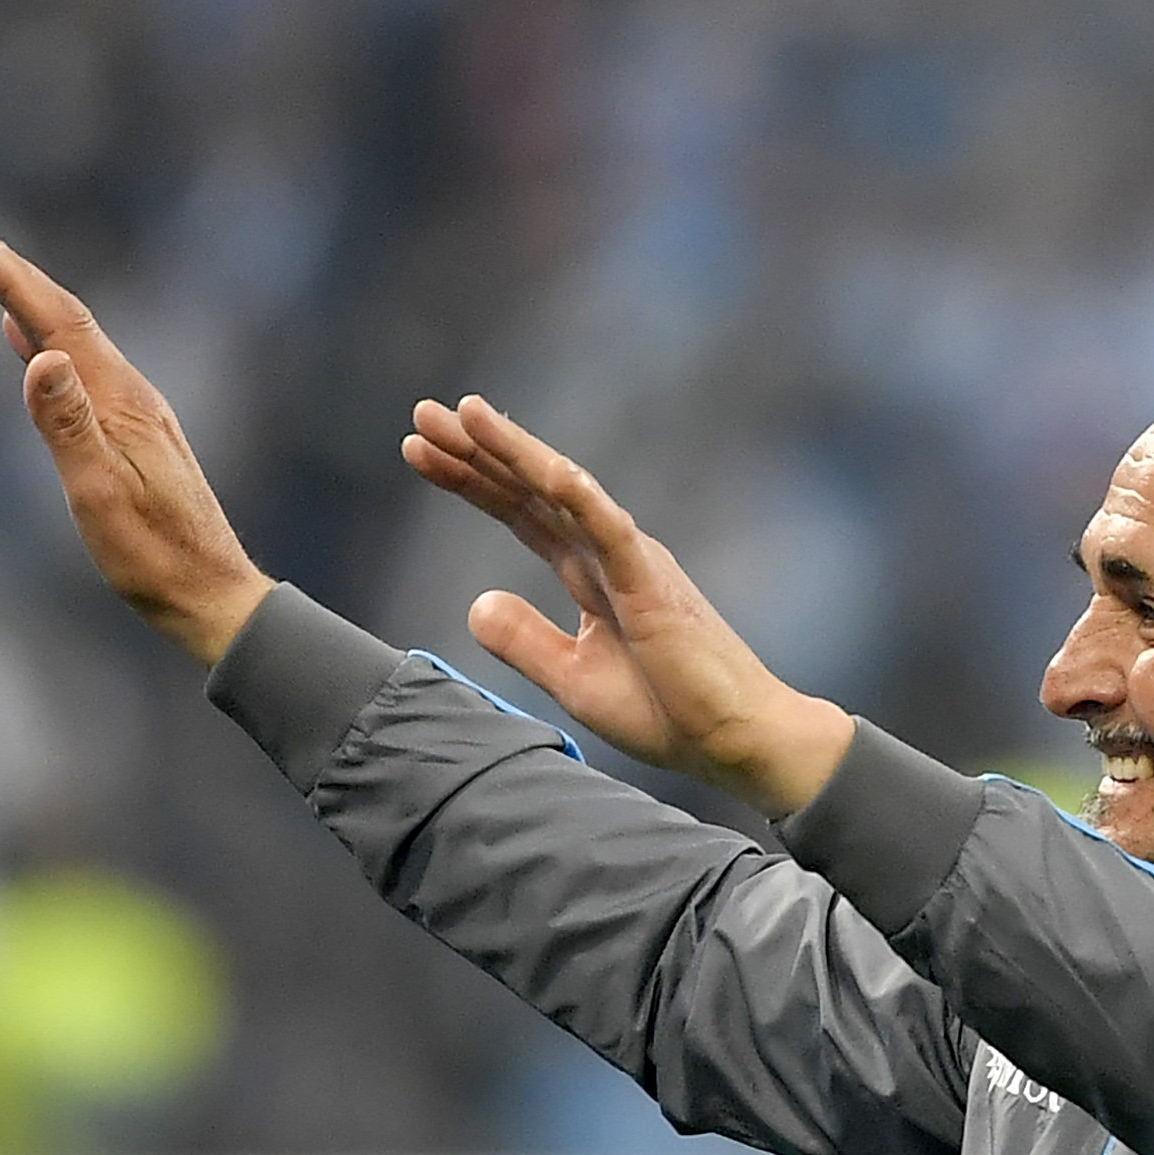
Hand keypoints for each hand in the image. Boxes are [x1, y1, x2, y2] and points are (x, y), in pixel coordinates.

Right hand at [0, 215, 274, 663]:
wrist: (213, 597)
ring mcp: (138, 416)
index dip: (10, 275)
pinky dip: (53, 349)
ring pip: (78, 345)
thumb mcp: (100, 495)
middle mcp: (135, 397)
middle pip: (69, 321)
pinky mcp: (138, 438)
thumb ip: (68, 426)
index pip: (59, 322)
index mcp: (123, 403)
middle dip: (16, 276)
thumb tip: (41, 355)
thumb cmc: (154, 557)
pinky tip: (36, 349)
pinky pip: (87, 375)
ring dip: (33, 306)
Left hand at [401, 396, 854, 816]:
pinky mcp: (656, 586)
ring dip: (515, 453)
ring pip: (565, 493)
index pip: (521, 513)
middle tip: (421, 414)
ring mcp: (633, 563)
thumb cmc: (669, 711)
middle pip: (531, 490)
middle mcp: (608, 552)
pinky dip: (583, 499)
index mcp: (590, 573)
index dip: (471, 480)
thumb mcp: (574, 678)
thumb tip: (474, 602)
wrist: (736, 741)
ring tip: (465, 414)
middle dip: (476, 451)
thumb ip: (525, 640)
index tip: (417, 451)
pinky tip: (549, 469)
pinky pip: (615, 534)